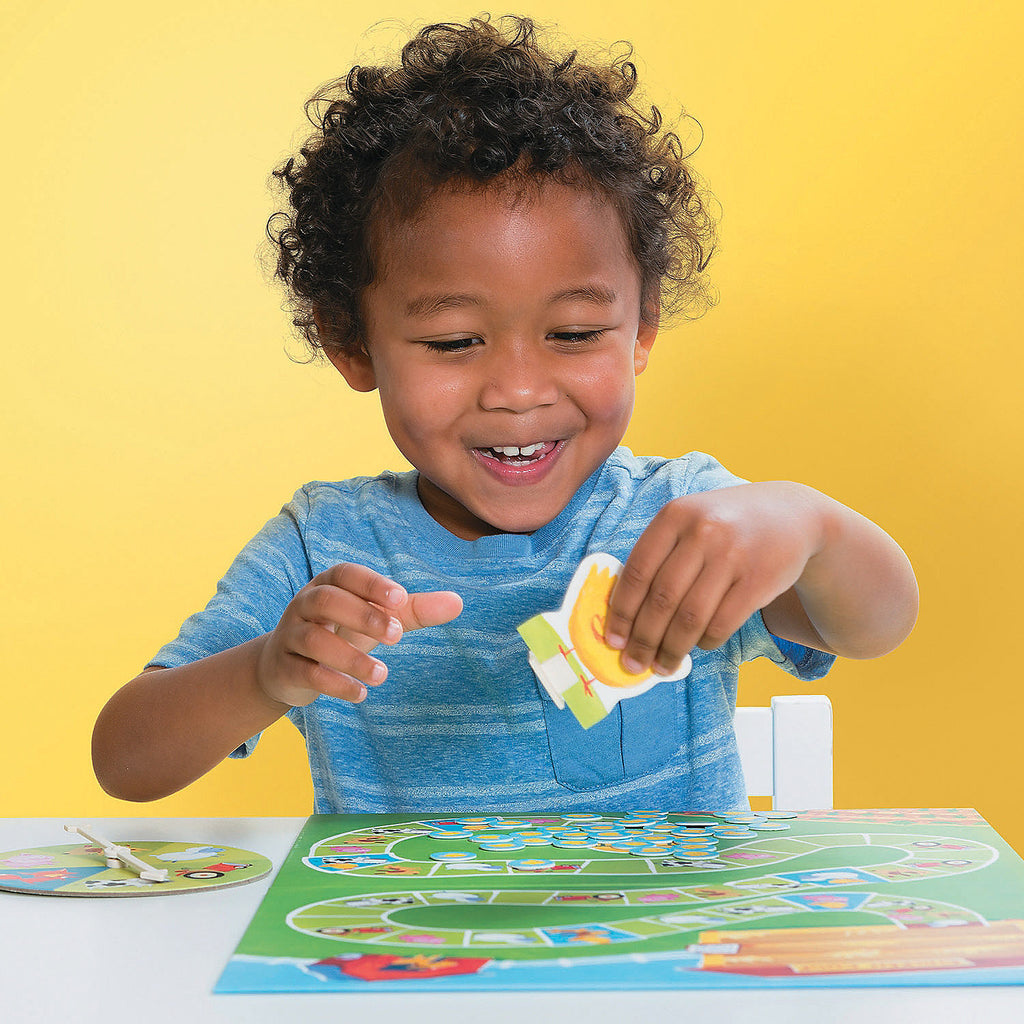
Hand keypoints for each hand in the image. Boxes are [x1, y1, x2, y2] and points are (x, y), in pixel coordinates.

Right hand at [256, 563, 462, 706]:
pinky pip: (306, 673)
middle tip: (397, 636)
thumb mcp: (373, 618)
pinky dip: (335, 684)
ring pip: (314, 640)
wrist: (284, 666)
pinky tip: (361, 694)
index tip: (400, 598)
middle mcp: (304, 605)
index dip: (371, 584)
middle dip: (363, 616)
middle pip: (327, 601)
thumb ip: (410, 611)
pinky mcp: (284, 668)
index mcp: (328, 585)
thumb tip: (458, 602)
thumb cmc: (339, 632)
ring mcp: (290, 636)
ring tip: (383, 675)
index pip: (345, 574)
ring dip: (351, 658)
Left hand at [604, 483, 824, 675]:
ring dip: (671, 650)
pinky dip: (704, 642)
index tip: (613, 640)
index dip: (621, 612)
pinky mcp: (759, 580)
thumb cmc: (726, 525)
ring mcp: (732, 555)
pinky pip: (722, 624)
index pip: (637, 572)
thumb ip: (659, 556)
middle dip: (643, 640)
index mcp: (674, 516)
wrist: (791, 515)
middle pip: (661, 600)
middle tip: (633, 663)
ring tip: (662, 667)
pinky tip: (697, 646)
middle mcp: (701, 532)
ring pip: (690, 617)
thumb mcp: (689, 522)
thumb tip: (626, 616)